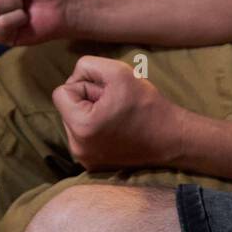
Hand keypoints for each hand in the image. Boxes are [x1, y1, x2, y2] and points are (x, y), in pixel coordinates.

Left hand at [52, 56, 183, 170]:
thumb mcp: (118, 71)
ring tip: (116, 116)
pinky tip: (116, 128)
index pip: (60, 93)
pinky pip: (82, 137)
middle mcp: (77, 148)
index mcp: (81, 126)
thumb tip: (74, 75)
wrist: (171, 138)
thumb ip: (88, 65)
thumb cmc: (146, 104)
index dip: (84, 85)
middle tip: (115, 104)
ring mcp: (84, 159)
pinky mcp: (92, 166)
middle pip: (66, 108)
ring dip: (91, 113)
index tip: (106, 92)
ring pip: (74, 121)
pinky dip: (95, 128)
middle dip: (87, 100)